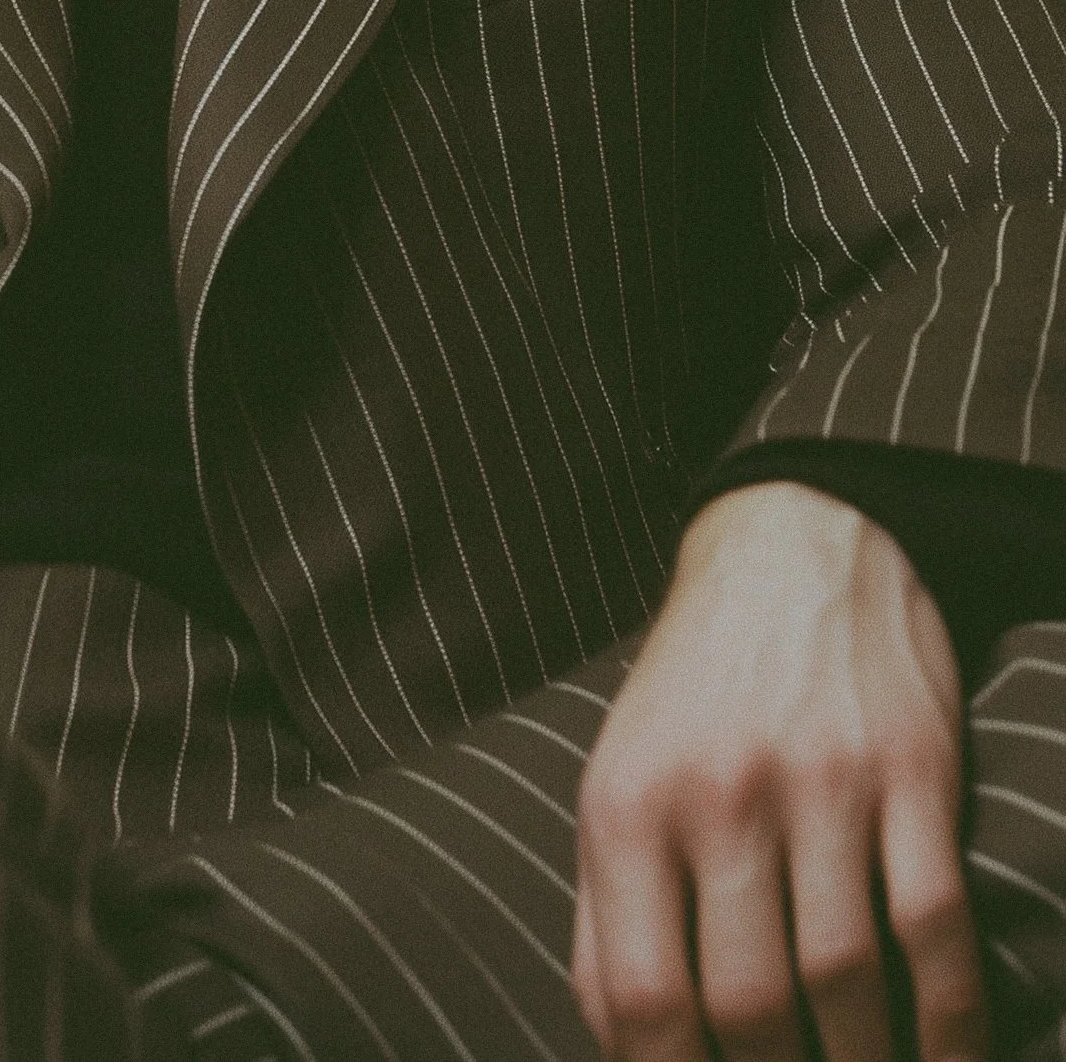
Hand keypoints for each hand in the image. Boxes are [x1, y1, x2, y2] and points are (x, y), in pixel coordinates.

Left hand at [572, 481, 986, 1060]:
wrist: (785, 548)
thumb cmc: (694, 691)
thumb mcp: (620, 777)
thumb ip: (608, 912)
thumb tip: (620, 1044)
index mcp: (627, 805)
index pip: (640, 996)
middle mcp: (716, 792)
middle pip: (749, 1005)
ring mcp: (818, 778)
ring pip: (846, 979)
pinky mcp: (908, 767)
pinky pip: (936, 924)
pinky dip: (950, 1021)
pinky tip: (946, 1061)